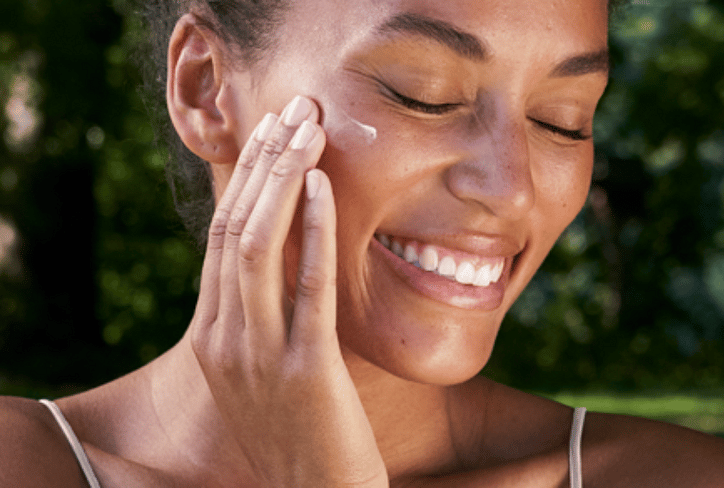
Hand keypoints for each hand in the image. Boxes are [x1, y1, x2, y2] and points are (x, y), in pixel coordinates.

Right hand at [189, 96, 387, 487]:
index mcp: (214, 336)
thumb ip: (260, 319)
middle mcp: (226, 339)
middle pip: (234, 228)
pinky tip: (324, 186)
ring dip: (283, 179)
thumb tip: (283, 260)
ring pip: (258, 245)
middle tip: (294, 109)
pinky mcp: (306, 370)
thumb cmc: (296, 434)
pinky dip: (314, 231)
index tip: (270, 132)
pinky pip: (308, 286)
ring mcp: (261, 355)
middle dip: (263, 162)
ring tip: (309, 128)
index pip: (222, 238)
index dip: (244, 179)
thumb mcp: (262, 371)